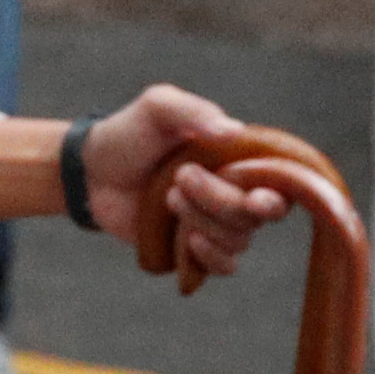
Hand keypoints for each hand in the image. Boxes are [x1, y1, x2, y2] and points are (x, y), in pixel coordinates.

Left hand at [80, 86, 294, 285]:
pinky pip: (225, 265)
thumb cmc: (129, 133)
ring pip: (240, 238)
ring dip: (205, 221)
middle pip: (259, 212)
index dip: (278, 190)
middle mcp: (236, 190)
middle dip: (222, 199)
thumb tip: (234, 130)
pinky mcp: (197, 248)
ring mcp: (217, 221)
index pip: (282, 178)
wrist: (91, 173)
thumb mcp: (157, 108)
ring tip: (168, 198)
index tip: (254, 194)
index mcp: (238, 157)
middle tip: (180, 179)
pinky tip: (189, 241)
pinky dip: (212, 257)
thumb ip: (193, 111)